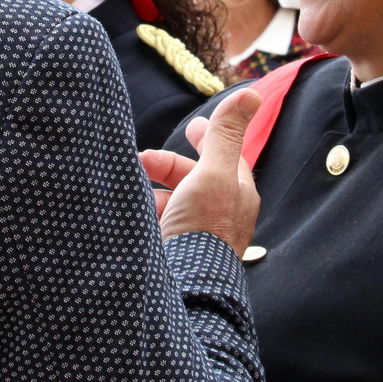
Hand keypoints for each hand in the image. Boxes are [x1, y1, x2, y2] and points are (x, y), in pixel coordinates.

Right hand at [140, 89, 261, 257]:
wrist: (186, 287)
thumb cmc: (204, 228)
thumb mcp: (214, 172)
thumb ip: (225, 134)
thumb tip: (251, 93)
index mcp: (237, 193)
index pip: (224, 156)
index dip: (208, 138)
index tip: (191, 126)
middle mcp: (221, 213)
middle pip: (194, 178)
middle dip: (168, 165)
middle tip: (141, 159)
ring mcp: (199, 234)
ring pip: (175, 201)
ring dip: (153, 189)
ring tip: (131, 188)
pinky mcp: (179, 251)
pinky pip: (162, 223)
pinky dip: (147, 213)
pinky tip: (132, 212)